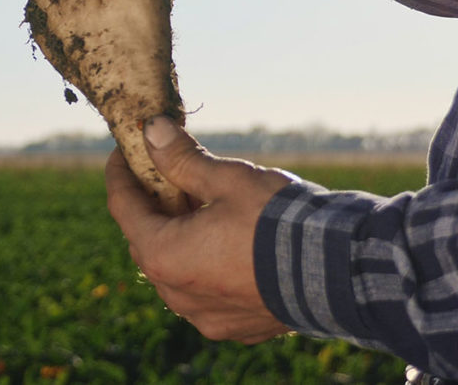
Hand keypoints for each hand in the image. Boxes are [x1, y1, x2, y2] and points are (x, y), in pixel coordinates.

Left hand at [106, 116, 293, 343]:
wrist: (337, 271)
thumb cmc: (277, 219)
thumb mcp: (227, 178)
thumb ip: (182, 158)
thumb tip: (151, 130)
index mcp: (165, 256)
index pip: (124, 207)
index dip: (121, 173)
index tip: (124, 150)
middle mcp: (177, 295)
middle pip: (146, 241)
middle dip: (151, 204)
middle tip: (165, 171)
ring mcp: (206, 317)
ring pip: (175, 271)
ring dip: (177, 237)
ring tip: (199, 203)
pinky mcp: (235, 326)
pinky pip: (204, 293)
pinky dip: (204, 265)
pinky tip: (227, 240)